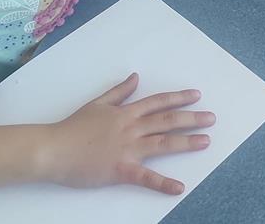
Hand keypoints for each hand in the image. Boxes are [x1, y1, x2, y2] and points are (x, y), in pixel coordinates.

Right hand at [42, 73, 214, 194]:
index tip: (196, 95)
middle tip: (212, 118)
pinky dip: (163, 183)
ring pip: (163, 143)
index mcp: (125, 113)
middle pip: (167, 120)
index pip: (158, 102)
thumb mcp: (97, 104)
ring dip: (186, 142)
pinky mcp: (120, 169)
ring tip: (206, 141)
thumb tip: (135, 77)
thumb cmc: (72, 127)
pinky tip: (179, 187)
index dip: (178, 98)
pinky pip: (146, 177)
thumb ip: (119, 92)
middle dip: (191, 118)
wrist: (52, 149)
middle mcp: (131, 128)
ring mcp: (127, 149)